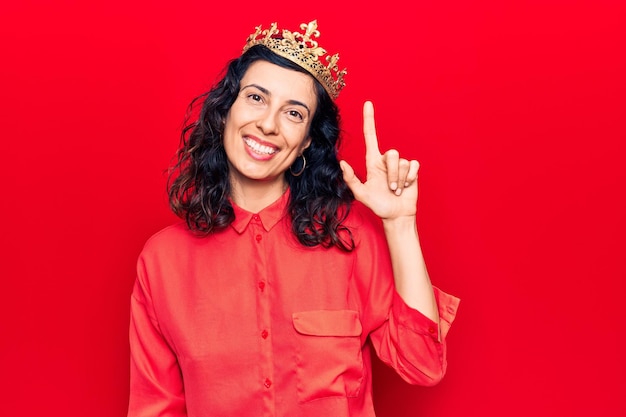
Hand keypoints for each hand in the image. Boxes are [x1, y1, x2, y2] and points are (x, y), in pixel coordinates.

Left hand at [340, 101, 419, 219]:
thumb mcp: (361, 194)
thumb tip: (342, 163)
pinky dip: (410, 177)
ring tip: (397, 190)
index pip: (370, 136)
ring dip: (400, 179)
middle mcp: (386, 161)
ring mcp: (400, 165)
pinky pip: (413, 165)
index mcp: (372, 162)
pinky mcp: (412, 170)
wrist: (396, 215)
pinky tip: (407, 186)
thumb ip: (351, 180)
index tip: (368, 104)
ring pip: (402, 162)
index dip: (369, 120)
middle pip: (392, 154)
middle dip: (392, 174)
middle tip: (391, 189)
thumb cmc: (378, 205)